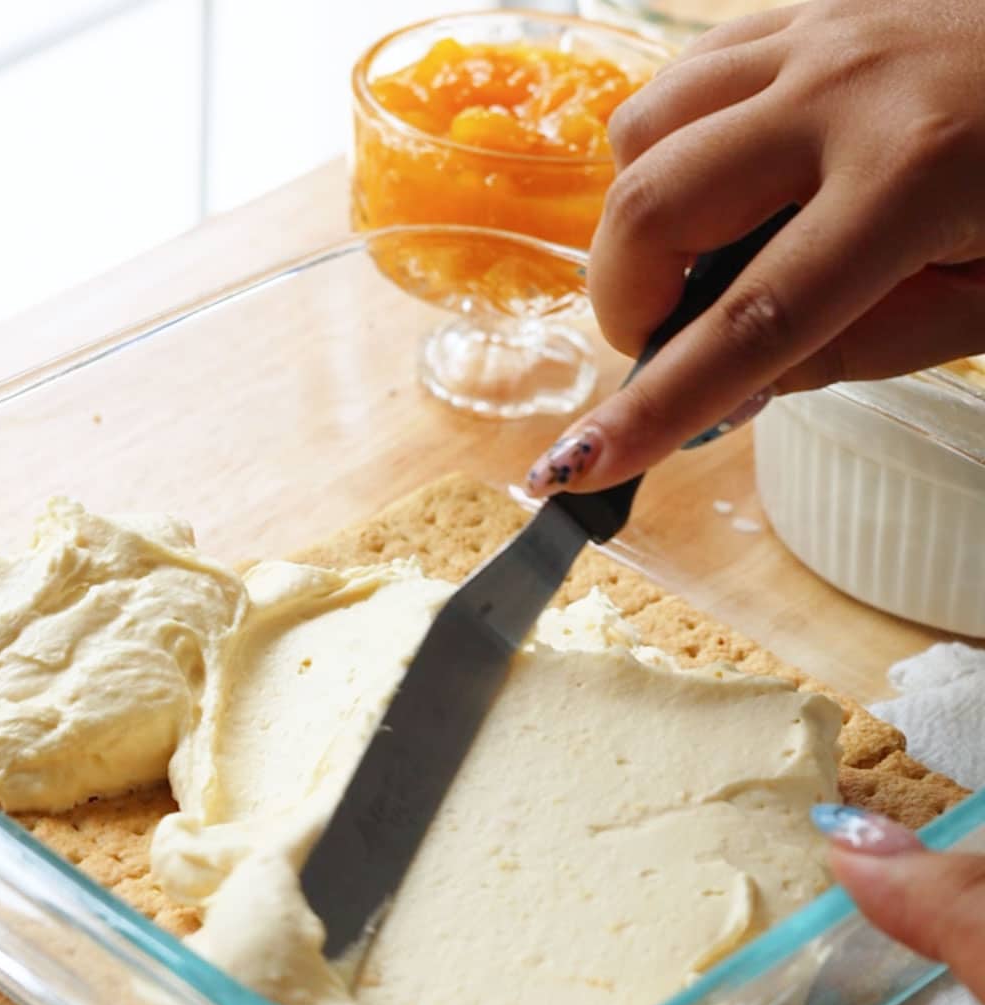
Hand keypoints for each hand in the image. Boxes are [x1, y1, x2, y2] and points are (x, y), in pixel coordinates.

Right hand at [526, 0, 984, 494]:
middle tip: (663, 343)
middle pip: (655, 203)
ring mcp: (820, 33)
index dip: (657, 405)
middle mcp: (846, 92)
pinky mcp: (808, 7)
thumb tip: (732, 386)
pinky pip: (683, 78)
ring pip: (644, 129)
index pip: (755, 321)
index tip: (582, 466)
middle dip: (624, 301)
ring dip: (638, 221)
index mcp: (915, 179)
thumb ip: (861, 348)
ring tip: (693, 262)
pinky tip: (718, 189)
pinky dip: (668, 151)